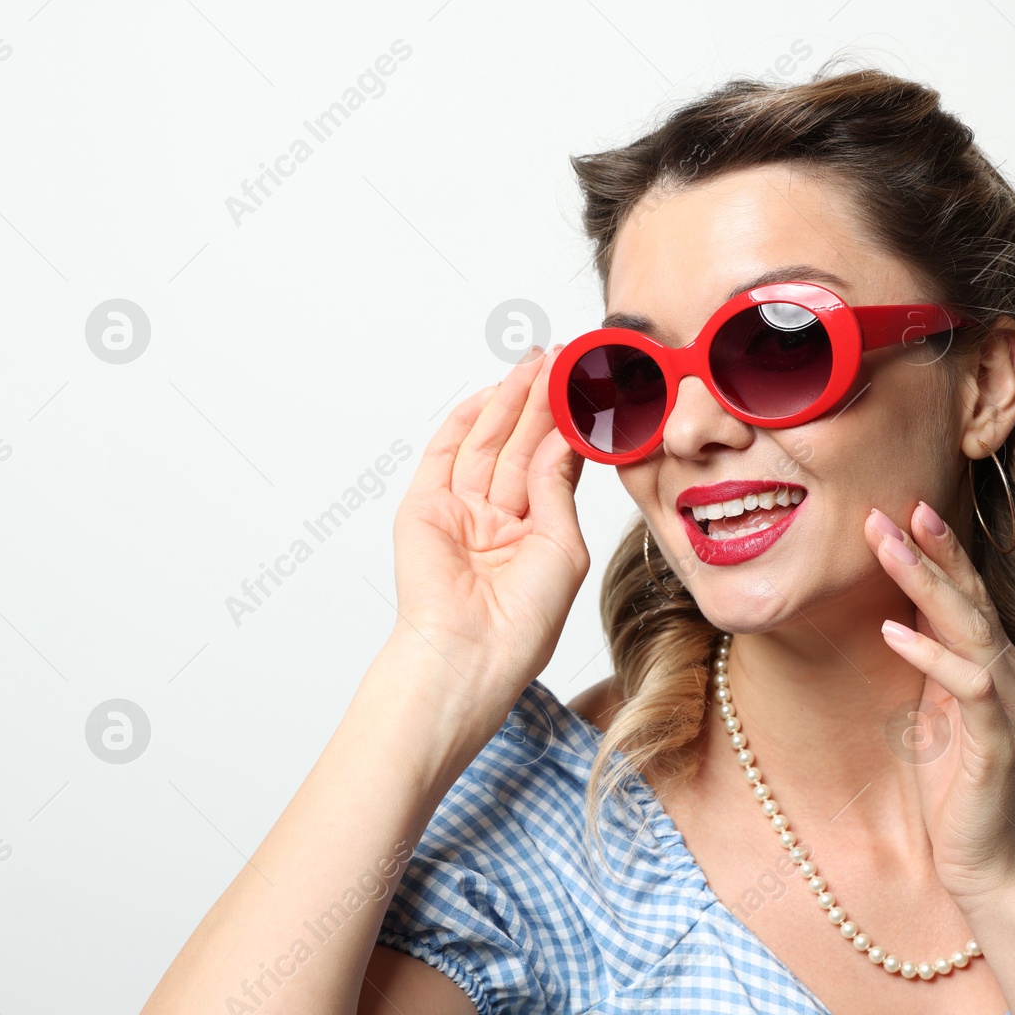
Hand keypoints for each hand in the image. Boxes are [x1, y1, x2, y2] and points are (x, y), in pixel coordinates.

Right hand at [390, 345, 588, 713]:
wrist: (471, 653)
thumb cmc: (523, 622)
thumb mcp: (561, 549)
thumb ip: (557, 489)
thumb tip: (561, 439)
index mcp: (533, 536)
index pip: (553, 468)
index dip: (568, 429)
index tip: (589, 392)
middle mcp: (496, 521)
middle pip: (521, 447)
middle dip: (541, 403)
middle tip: (561, 360)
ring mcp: (459, 512)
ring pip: (488, 443)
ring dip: (510, 402)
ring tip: (535, 364)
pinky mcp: (424, 508)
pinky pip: (445, 454)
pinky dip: (466, 420)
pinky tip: (491, 393)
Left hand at [863, 501, 1014, 906]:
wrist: (987, 869)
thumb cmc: (955, 798)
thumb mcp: (935, 718)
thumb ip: (932, 668)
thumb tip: (900, 617)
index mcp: (998, 672)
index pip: (971, 599)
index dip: (943, 553)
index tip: (906, 510)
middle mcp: (1013, 681)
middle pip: (973, 600)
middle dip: (932, 550)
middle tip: (891, 508)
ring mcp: (1012, 709)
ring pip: (972, 630)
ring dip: (926, 583)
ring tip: (885, 544)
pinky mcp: (998, 743)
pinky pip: (968, 686)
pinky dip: (930, 655)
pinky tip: (893, 630)